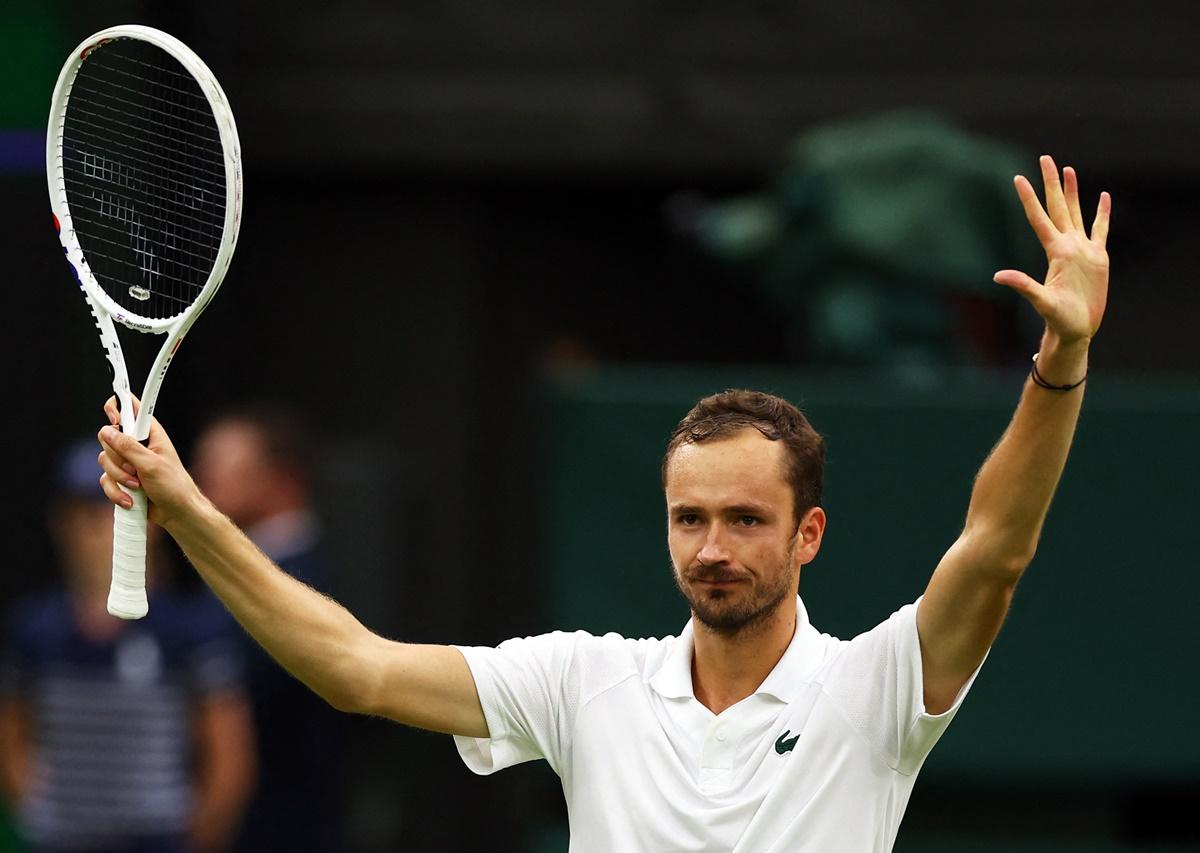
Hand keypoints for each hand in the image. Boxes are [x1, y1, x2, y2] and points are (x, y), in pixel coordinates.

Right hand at [97, 397, 202, 529]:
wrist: (176, 512)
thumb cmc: (173, 485)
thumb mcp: (151, 464)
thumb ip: (128, 447)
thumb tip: (106, 431)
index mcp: (149, 433)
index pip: (130, 408)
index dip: (117, 406)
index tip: (114, 418)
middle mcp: (136, 444)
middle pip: (108, 437)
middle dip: (118, 458)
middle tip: (135, 469)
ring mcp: (127, 461)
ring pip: (104, 460)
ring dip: (119, 478)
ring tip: (138, 486)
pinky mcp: (121, 478)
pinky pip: (105, 480)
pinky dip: (116, 492)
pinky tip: (131, 500)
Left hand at [993, 155, 1110, 346]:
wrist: (1076, 329)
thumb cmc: (1059, 319)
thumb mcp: (1041, 302)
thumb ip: (1023, 286)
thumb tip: (997, 276)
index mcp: (1055, 252)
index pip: (1039, 218)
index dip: (1029, 199)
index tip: (1017, 178)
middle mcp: (1067, 246)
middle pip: (1058, 207)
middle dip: (1051, 183)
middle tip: (1045, 158)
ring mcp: (1083, 250)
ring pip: (1076, 213)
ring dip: (1072, 192)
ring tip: (1068, 170)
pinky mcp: (1098, 258)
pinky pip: (1101, 229)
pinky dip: (1102, 213)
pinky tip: (1103, 197)